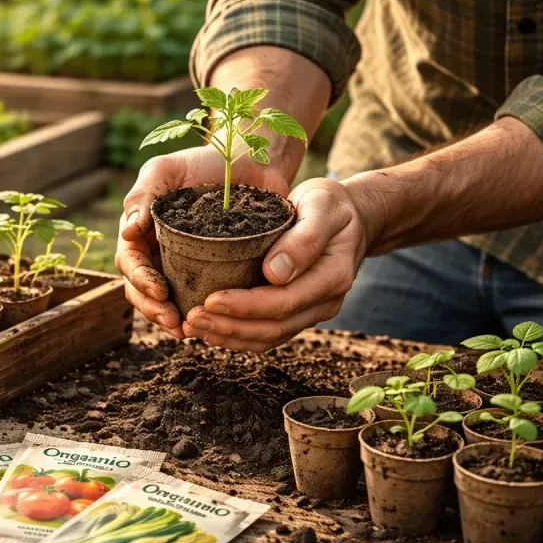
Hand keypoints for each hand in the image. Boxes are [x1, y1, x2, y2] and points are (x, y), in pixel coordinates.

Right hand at [115, 146, 294, 338]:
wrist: (250, 163)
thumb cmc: (203, 161)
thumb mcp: (167, 169)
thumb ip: (143, 194)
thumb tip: (127, 232)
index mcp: (140, 231)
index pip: (130, 263)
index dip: (140, 281)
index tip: (160, 293)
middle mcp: (156, 252)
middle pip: (142, 290)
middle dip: (153, 310)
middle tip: (174, 322)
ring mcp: (181, 266)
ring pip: (165, 302)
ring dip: (170, 320)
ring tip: (187, 332)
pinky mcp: (210, 274)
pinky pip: (198, 300)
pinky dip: (200, 315)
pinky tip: (211, 326)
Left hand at [183, 177, 368, 351]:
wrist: (350, 216)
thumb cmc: (332, 205)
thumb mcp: (322, 205)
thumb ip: (304, 237)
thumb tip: (275, 273)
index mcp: (333, 276)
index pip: (285, 301)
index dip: (246, 306)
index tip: (210, 301)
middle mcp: (324, 302)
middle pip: (273, 328)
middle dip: (229, 327)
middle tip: (191, 318)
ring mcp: (311, 311)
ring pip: (267, 337)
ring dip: (228, 337)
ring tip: (193, 326)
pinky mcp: (296, 313)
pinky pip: (265, 334)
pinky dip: (235, 336)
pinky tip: (209, 329)